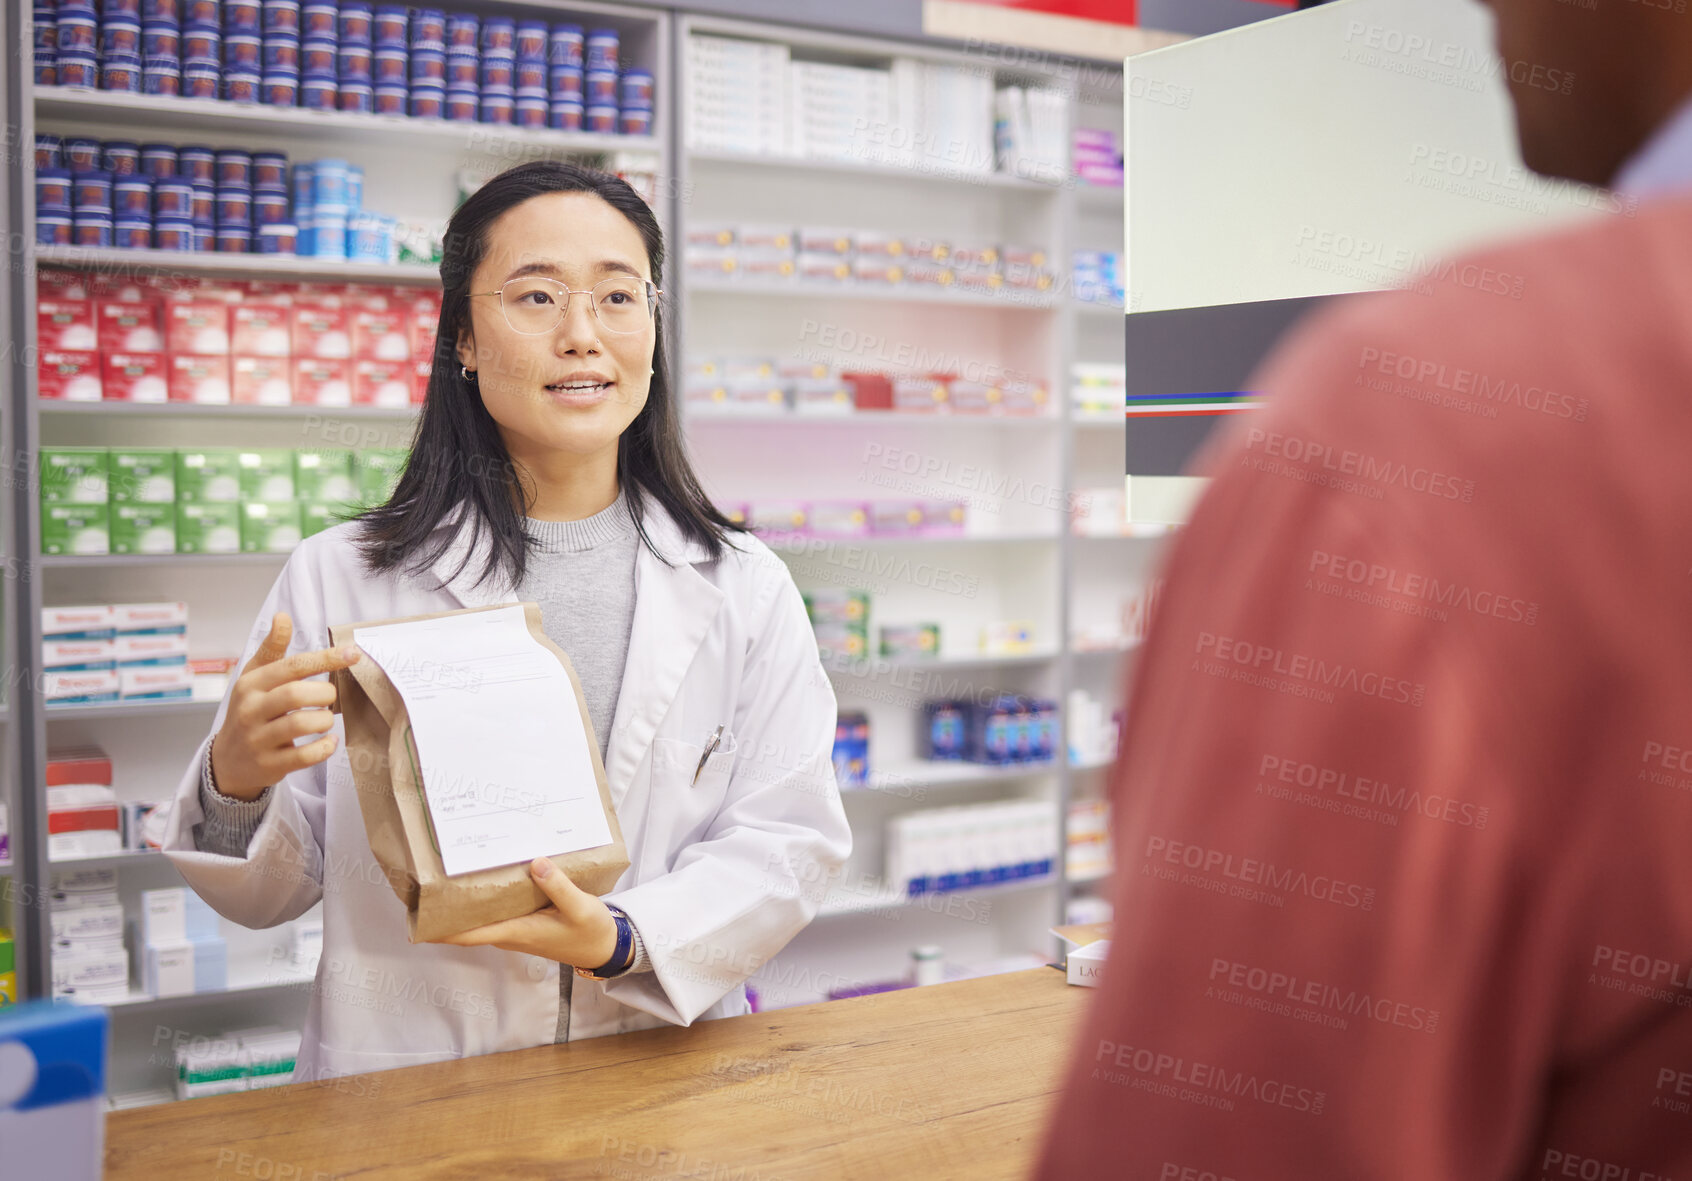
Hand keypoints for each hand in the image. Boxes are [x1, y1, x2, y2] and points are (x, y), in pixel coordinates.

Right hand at [210, 612, 362, 801]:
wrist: (228, 760)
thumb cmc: (249, 710)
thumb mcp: (254, 677)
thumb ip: (272, 649)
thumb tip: (283, 616)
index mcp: (251, 684)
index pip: (292, 667)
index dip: (325, 659)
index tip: (353, 653)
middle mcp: (251, 710)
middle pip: (296, 694)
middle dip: (325, 694)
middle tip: (331, 698)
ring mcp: (259, 739)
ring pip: (301, 724)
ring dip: (325, 720)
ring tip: (326, 719)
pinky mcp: (269, 765)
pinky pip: (304, 756)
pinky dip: (324, 747)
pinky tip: (329, 741)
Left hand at [430, 858, 619, 968]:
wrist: (605, 947)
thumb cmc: (591, 931)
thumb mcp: (579, 907)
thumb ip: (558, 886)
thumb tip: (535, 864)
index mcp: (517, 932)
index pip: (468, 935)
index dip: (440, 930)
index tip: (416, 920)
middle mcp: (510, 933)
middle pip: (468, 925)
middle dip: (447, 910)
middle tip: (428, 881)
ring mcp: (516, 928)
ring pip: (482, 917)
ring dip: (466, 903)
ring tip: (449, 874)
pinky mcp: (525, 922)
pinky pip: (497, 911)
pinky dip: (486, 899)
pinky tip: (488, 878)